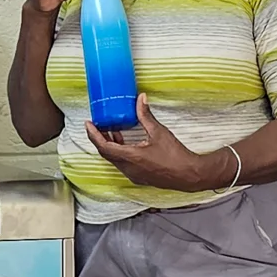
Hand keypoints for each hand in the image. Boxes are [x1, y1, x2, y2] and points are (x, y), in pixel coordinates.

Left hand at [86, 98, 238, 193]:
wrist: (188, 175)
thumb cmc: (175, 156)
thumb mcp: (159, 132)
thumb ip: (146, 115)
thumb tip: (140, 99)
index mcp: (130, 157)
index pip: (103, 146)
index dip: (93, 134)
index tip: (88, 124)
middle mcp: (128, 168)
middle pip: (106, 153)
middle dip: (100, 138)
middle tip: (98, 125)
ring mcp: (133, 174)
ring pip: (114, 159)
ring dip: (110, 145)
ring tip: (111, 130)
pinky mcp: (139, 176)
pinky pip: (123, 163)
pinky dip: (119, 152)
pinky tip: (126, 142)